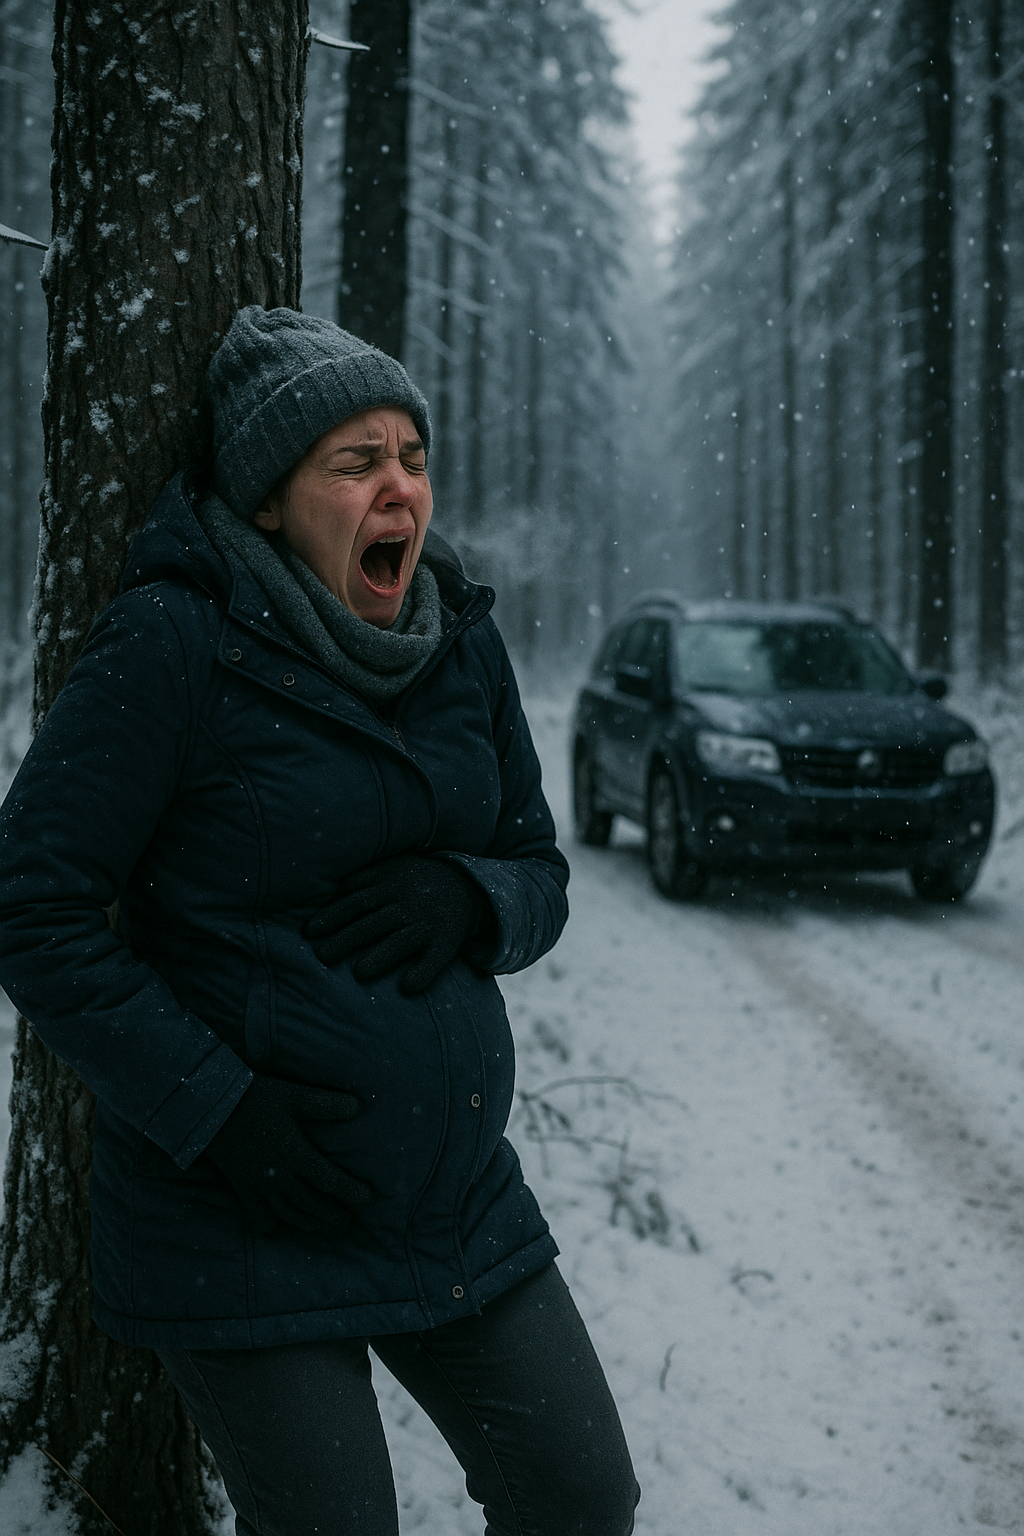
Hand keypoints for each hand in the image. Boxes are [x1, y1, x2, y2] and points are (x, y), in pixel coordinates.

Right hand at [205, 1073, 370, 1234]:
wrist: (210, 1105)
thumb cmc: (255, 1097)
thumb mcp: (293, 1095)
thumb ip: (325, 1104)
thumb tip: (357, 1107)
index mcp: (294, 1153)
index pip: (328, 1179)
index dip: (349, 1191)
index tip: (367, 1198)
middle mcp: (277, 1174)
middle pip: (309, 1202)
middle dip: (330, 1214)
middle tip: (346, 1222)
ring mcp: (256, 1183)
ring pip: (286, 1211)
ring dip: (306, 1222)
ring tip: (321, 1227)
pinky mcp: (239, 1184)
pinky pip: (254, 1211)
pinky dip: (266, 1223)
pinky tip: (274, 1230)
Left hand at [304, 853, 489, 993]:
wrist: (468, 887)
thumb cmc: (418, 881)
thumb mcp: (394, 867)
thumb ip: (364, 877)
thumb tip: (332, 890)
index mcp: (391, 884)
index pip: (356, 901)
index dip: (332, 915)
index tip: (309, 932)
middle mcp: (407, 903)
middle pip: (372, 922)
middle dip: (346, 938)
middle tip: (322, 956)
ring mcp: (427, 923)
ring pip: (401, 940)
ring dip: (381, 956)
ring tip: (360, 973)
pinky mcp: (446, 942)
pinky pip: (435, 959)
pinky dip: (423, 972)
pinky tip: (408, 986)